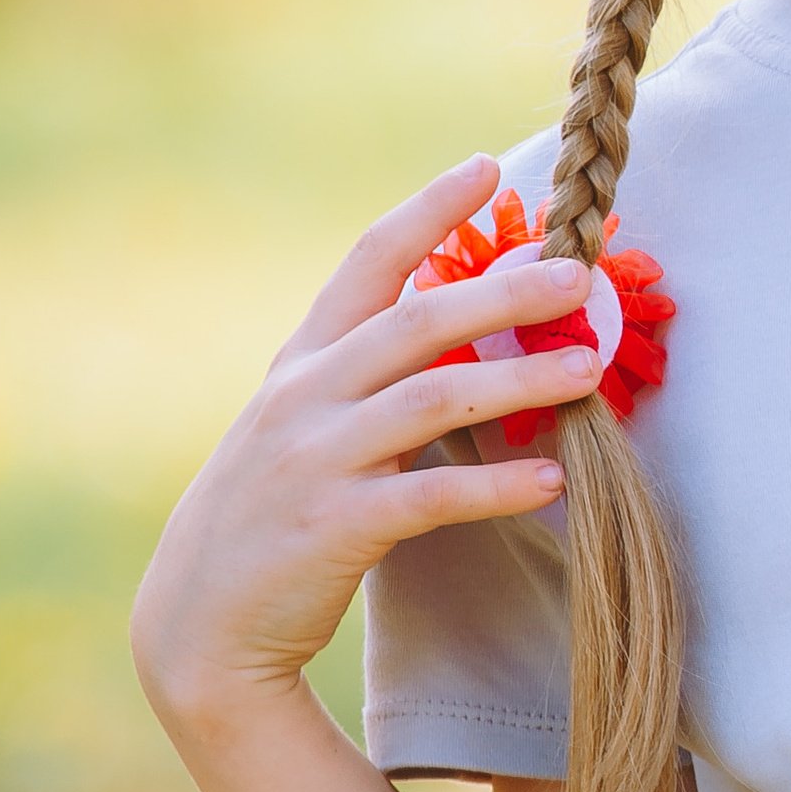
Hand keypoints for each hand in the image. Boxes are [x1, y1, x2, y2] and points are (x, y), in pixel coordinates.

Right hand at [133, 157, 600, 735]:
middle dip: (502, 290)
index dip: (428, 210)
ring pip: (434, 399)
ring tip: (591, 369)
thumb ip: (364, 376)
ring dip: (520, 380)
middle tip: (579, 274)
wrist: (199, 624)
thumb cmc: (272, 514)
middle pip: (416, 321)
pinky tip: (553, 479)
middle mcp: (306, 395)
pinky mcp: (336, 527)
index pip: (368, 260)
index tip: (490, 166)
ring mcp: (318, 459)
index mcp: (303, 360)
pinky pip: (431, 497)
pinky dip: (495, 486)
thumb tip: (459, 327)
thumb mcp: (303, 424)